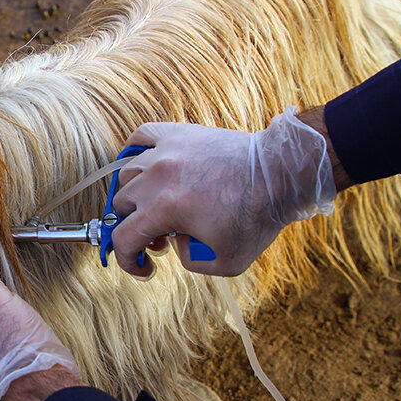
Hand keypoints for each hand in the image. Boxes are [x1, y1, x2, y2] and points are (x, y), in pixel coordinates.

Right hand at [110, 107, 336, 277]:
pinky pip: (141, 136)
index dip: (127, 259)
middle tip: (160, 237)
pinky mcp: (178, 133)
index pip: (124, 238)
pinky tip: (145, 166)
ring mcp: (165, 151)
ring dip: (134, 195)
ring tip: (156, 205)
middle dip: (135, 227)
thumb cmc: (256, 217)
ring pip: (127, 174)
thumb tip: (174, 243)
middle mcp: (157, 177)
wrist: (278, 174)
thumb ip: (190, 262)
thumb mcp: (226, 262)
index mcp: (165, 208)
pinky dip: (134, 151)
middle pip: (121, 205)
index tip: (144, 267)